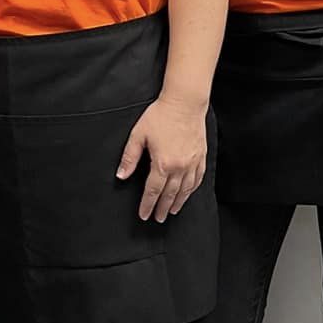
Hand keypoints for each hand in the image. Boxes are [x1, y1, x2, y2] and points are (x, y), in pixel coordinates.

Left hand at [117, 93, 207, 222]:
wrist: (184, 103)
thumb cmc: (160, 116)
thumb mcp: (138, 135)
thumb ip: (130, 158)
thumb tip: (121, 175)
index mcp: (162, 164)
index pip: (153, 191)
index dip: (148, 205)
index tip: (144, 215)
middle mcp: (179, 167)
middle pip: (169, 194)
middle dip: (162, 208)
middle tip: (159, 219)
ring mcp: (192, 163)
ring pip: (185, 190)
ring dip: (178, 202)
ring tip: (172, 211)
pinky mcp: (201, 157)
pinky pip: (197, 179)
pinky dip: (192, 190)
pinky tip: (188, 193)